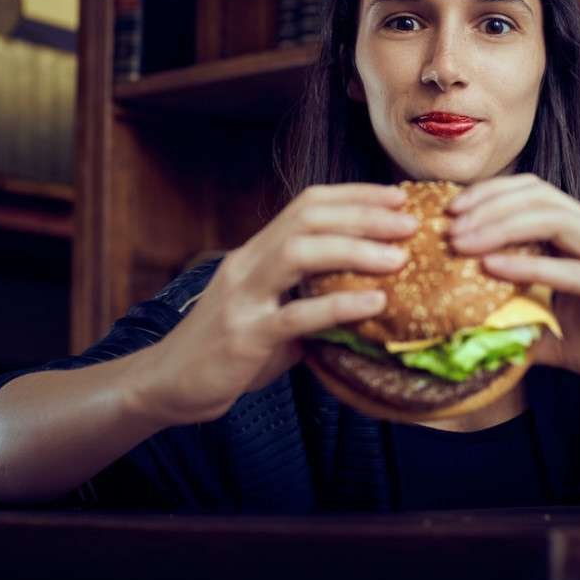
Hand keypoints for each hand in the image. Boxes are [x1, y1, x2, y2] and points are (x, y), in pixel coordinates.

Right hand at [136, 183, 416, 425]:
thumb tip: (371, 295)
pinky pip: (295, 315)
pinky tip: (374, 303)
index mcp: (256, 252)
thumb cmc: (229, 348)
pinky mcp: (244, 336)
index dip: (354, 195)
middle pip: (307, 219)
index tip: (396, 197)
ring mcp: (243, 298)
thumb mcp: (270, 310)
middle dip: (363, 215)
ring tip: (399, 258)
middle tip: (410, 223)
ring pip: (298, 253)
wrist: (168, 385)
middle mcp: (247, 264)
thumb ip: (309, 297)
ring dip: (354, 249)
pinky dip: (339, 305)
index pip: (306, 204)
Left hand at [448, 174, 579, 398]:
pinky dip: (530, 264)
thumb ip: (522, 323)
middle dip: (487, 206)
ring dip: (501, 227)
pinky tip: (494, 268)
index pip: (533, 193)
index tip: (449, 214)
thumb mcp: (561, 333)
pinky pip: (573, 268)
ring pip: (553, 218)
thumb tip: (471, 333)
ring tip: (462, 244)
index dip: (490, 194)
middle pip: (537, 196)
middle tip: (447, 228)